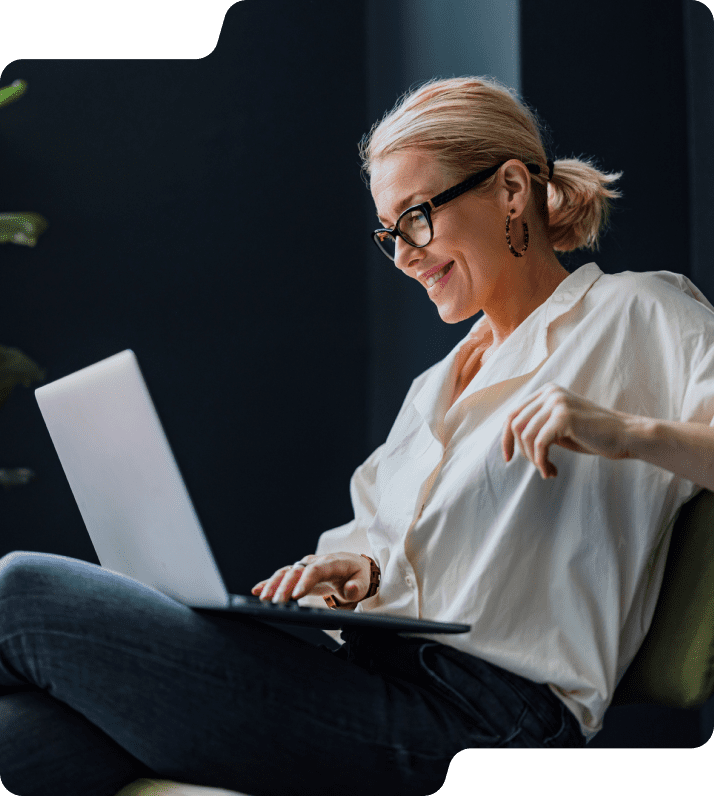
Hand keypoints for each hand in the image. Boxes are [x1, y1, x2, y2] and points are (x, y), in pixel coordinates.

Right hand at [251, 552, 371, 605]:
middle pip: (297, 571)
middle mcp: (316, 562)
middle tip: (275, 603)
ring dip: (274, 584)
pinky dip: (269, 582)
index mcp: (332, 563)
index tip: (296, 596)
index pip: (316, 570)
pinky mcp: (300, 574)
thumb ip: (358, 586)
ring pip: (286, 572)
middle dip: (285, 586)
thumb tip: (350, 589)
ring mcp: (306, 566)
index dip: (305, 582)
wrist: (355, 567)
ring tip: (263, 598)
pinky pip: (283, 576)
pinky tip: (257, 590)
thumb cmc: (359, 575)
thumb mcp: (364, 581)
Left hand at [502, 383, 632, 478]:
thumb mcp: (558, 428)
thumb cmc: (593, 435)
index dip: (506, 439)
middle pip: (515, 424)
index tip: (508, 458)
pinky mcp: (564, 416)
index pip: (513, 414)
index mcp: (547, 392)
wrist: (625, 436)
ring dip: (534, 459)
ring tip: (548, 470)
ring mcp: (557, 402)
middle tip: (538, 466)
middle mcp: (550, 393)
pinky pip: (539, 444)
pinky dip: (541, 462)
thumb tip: (509, 439)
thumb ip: (537, 427)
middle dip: (522, 451)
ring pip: (526, 436)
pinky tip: (551, 472)